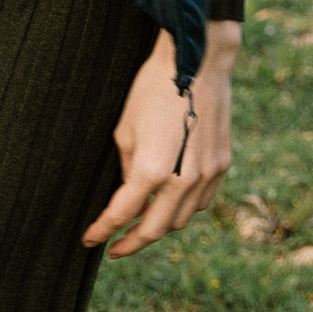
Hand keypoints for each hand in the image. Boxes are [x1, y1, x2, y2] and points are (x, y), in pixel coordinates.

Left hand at [83, 20, 239, 256]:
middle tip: (115, 247)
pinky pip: (201, 200)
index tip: (90, 240)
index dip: (104, 230)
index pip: (123, 214)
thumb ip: (128, 168)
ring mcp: (207, 175)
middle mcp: (183, 180)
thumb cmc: (151, 89)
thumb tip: (132, 191)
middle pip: (157, 229)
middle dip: (133, 242)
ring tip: (140, 224)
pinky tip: (168, 202)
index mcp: (153, 170)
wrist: (195, 64)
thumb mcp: (125, 129)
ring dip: (160, 226)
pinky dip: (183, 208)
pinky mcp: (222, 165)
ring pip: (182, 219)